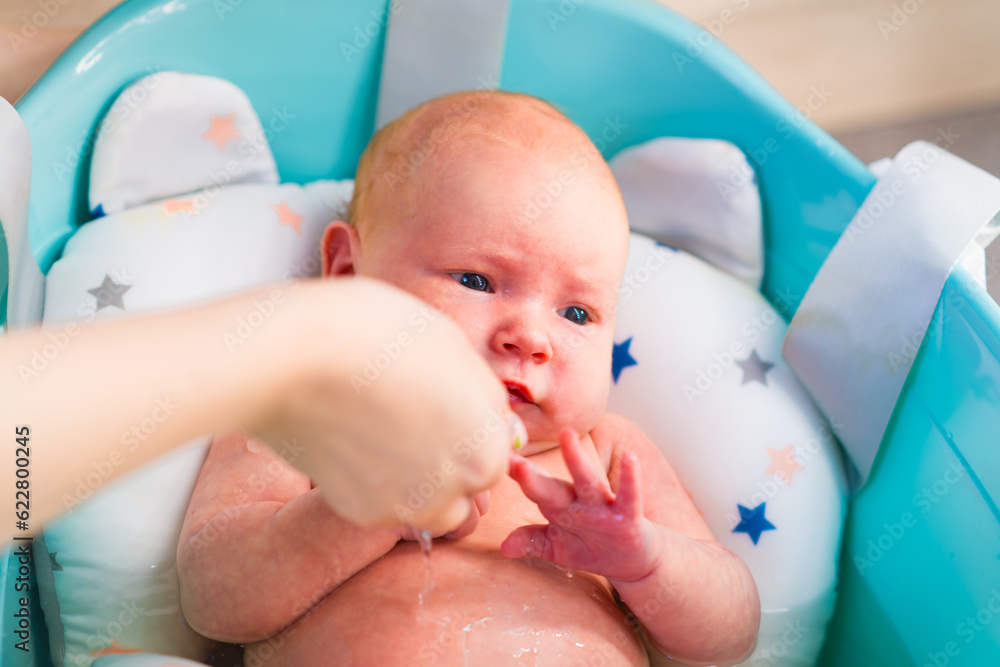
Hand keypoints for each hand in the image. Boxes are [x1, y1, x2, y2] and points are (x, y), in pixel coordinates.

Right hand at [250, 278, 522, 533]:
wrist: (293, 355)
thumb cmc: (378, 333)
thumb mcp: (453, 348)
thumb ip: (484, 397)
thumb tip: (502, 430)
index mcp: (487, 447)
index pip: (495, 453)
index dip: (469, 427)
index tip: (440, 404)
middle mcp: (455, 488)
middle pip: (465, 488)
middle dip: (449, 463)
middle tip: (409, 419)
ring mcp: (406, 505)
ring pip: (428, 506)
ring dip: (417, 482)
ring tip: (381, 431)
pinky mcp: (360, 512)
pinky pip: (383, 505)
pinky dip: (374, 482)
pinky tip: (352, 439)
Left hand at [501, 428, 661, 582]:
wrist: (633, 561)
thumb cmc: (591, 547)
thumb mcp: (557, 549)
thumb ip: (532, 542)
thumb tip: (504, 547)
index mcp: (559, 507)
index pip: (534, 489)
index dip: (515, 477)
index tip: (492, 461)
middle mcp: (578, 501)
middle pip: (552, 486)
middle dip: (533, 475)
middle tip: (514, 460)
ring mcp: (603, 506)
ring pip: (587, 481)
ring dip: (576, 459)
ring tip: (567, 436)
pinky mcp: (629, 515)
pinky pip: (629, 496)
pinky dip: (630, 479)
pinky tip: (631, 458)